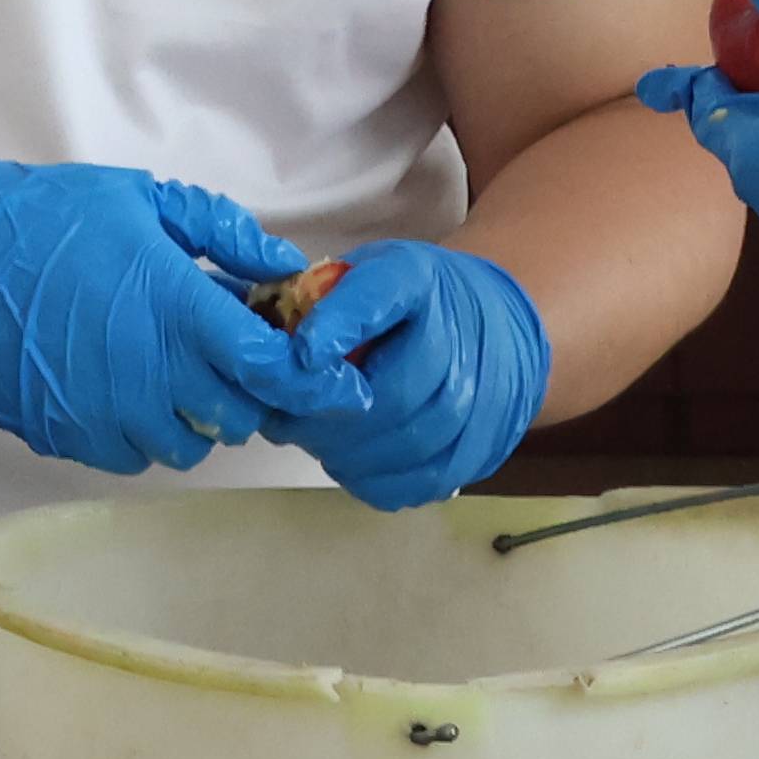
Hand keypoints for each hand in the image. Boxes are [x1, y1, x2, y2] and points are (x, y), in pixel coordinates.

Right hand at [0, 155, 323, 474]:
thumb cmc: (47, 217)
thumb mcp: (144, 200)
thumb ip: (223, 233)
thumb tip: (284, 263)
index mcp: (178, 311)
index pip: (272, 370)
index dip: (310, 379)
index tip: (325, 374)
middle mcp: (151, 376)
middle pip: (239, 420)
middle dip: (248, 393)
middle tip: (231, 358)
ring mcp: (107, 415)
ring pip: (187, 447)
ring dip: (195, 418)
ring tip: (173, 373)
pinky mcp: (68, 437)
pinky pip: (131, 456)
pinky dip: (142, 433)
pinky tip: (124, 390)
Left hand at [262, 242, 551, 511]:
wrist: (495, 326)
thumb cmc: (408, 304)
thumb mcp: (362, 276)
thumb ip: (317, 301)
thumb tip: (263, 349)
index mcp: (417, 280)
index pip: (377, 298)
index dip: (338, 326)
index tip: (301, 355)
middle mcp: (460, 341)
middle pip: (388, 397)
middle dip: (321, 416)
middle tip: (280, 418)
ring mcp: (479, 403)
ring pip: (400, 448)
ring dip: (339, 450)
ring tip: (308, 437)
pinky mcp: (477, 454)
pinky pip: (412, 483)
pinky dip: (367, 477)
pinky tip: (346, 458)